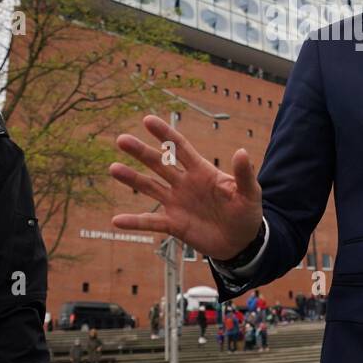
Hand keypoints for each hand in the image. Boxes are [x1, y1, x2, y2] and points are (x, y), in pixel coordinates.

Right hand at [109, 115, 262, 261]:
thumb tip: (242, 152)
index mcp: (202, 171)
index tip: (147, 120)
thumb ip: (243, 174)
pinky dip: (134, 222)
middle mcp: (184, 183)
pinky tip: (117, 221)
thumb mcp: (249, 193)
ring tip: (113, 168)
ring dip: (132, 179)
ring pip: (150, 188)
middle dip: (141, 152)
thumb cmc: (246, 213)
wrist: (241, 242)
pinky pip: (151, 222)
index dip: (165, 134)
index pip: (180, 148)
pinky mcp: (174, 224)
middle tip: (121, 140)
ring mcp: (177, 203)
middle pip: (159, 163)